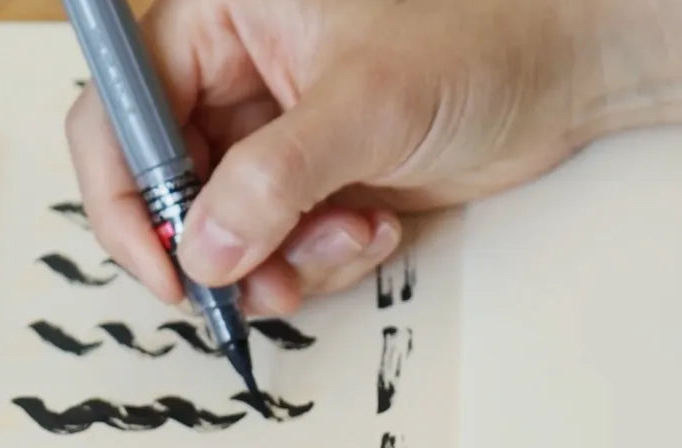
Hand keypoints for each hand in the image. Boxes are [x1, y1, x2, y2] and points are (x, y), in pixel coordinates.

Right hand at [65, 0, 611, 315]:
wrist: (559, 76)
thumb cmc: (476, 41)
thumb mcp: (366, 105)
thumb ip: (275, 178)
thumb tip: (206, 245)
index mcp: (220, 18)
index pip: (123, 109)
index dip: (126, 192)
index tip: (162, 260)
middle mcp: (232, 74)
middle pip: (163, 182)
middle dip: (214, 243)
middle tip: (255, 281)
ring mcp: (269, 133)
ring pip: (220, 229)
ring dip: (276, 259)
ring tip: (343, 239)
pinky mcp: (308, 182)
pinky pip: (274, 247)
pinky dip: (316, 259)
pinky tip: (372, 225)